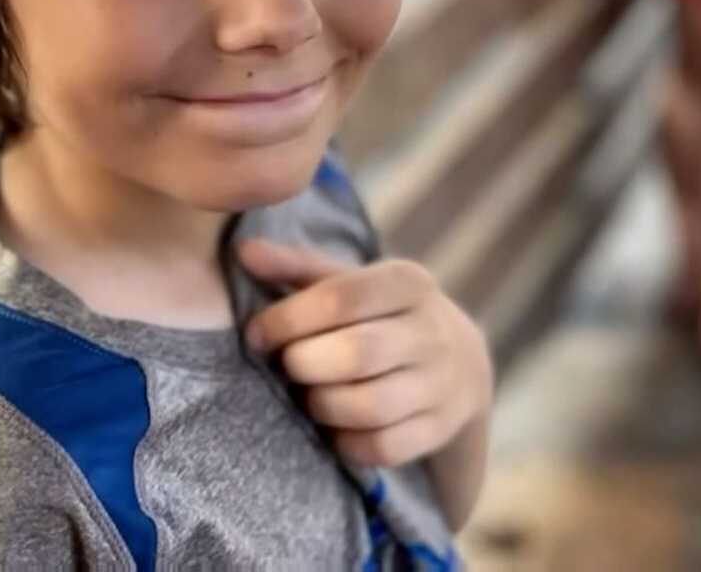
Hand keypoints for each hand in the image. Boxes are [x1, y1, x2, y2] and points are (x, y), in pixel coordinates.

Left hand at [237, 238, 492, 469]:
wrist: (456, 362)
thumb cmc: (377, 314)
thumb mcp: (346, 281)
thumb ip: (294, 267)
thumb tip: (244, 252)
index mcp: (408, 282)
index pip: (341, 297)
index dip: (288, 319)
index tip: (257, 335)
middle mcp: (432, 330)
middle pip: (356, 353)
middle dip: (304, 364)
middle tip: (287, 366)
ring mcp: (441, 383)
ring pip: (369, 406)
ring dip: (323, 405)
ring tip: (310, 395)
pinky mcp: (440, 429)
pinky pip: (383, 447)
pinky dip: (347, 443)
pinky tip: (335, 427)